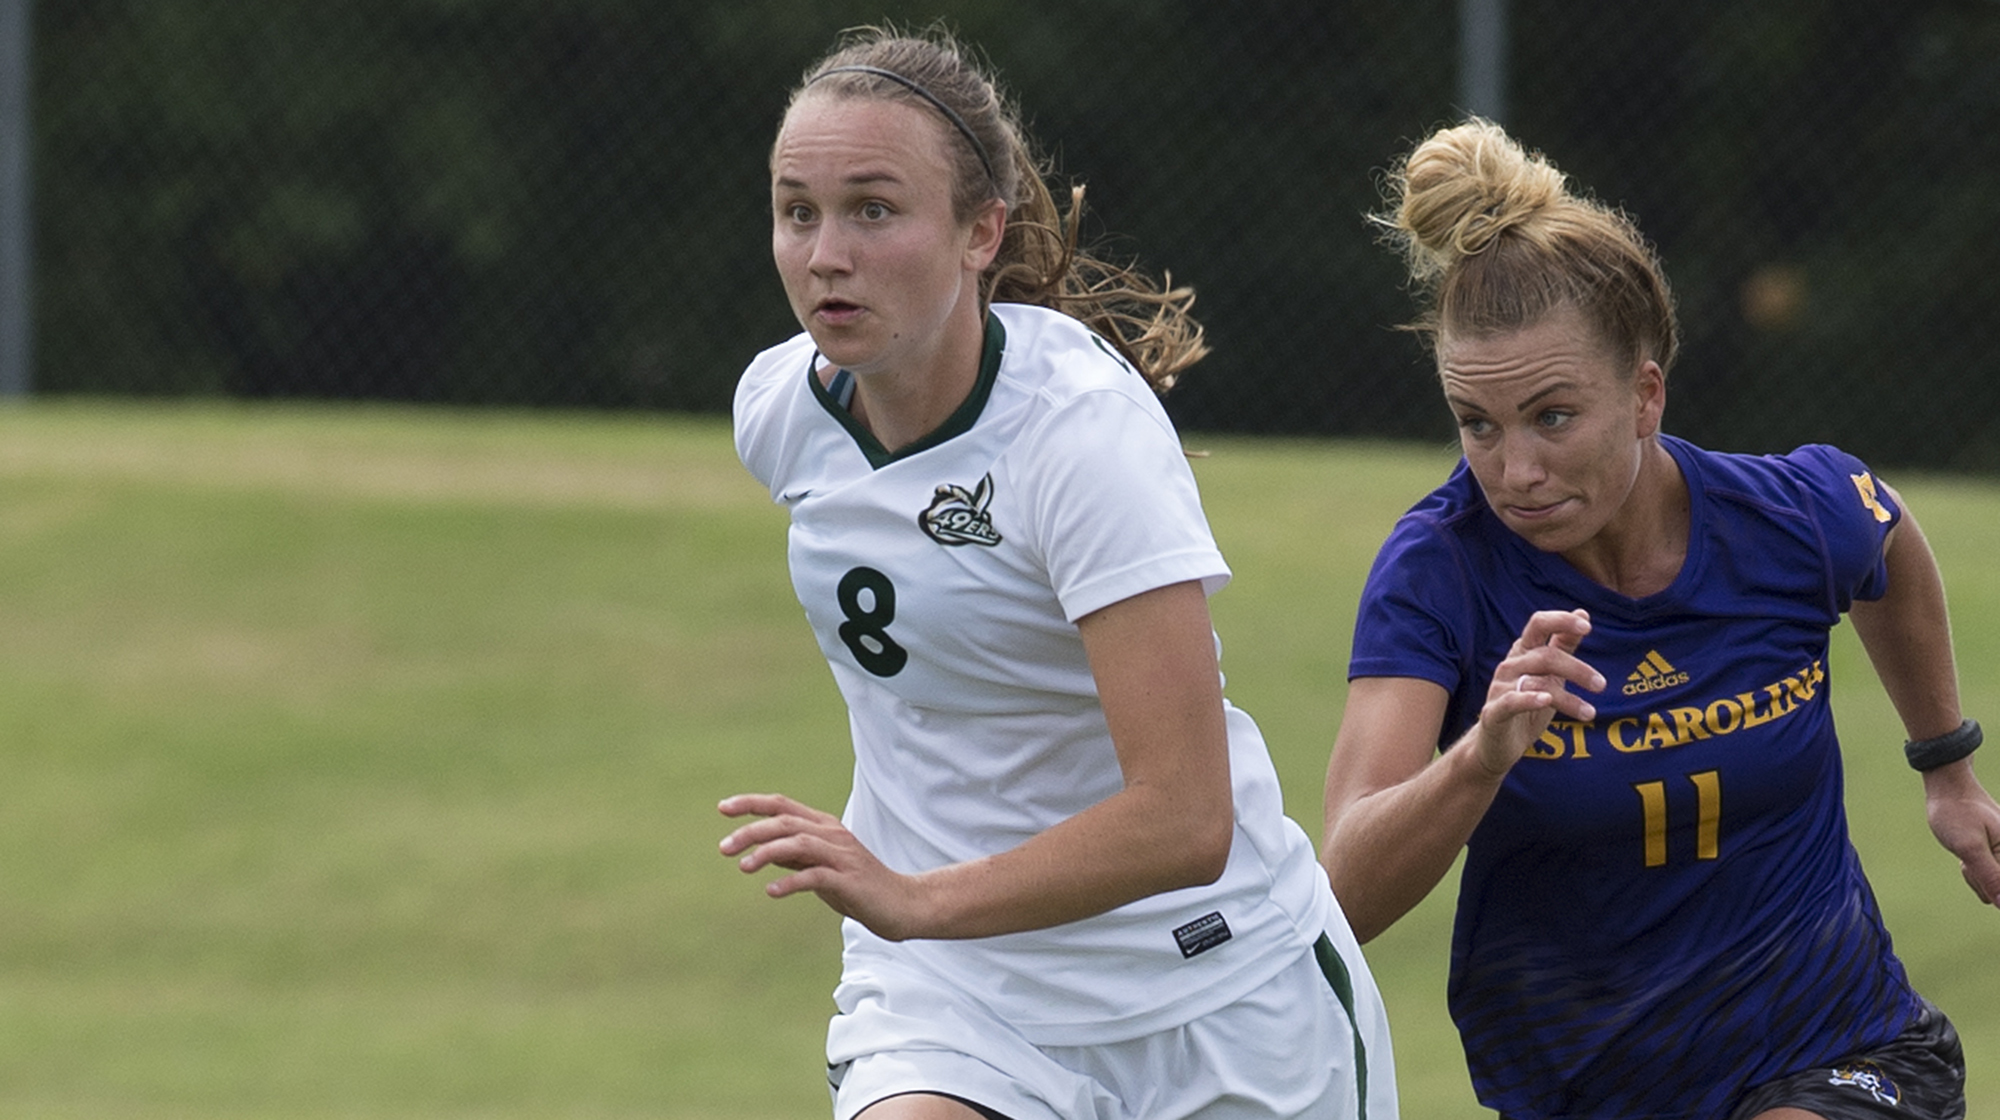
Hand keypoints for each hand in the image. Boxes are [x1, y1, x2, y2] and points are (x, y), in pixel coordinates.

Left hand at [718, 793, 927, 938]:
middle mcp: (832, 835)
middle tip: (723, 848)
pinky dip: (791, 881)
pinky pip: (816, 876)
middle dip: (751, 831)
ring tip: (743, 867)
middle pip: (785, 822)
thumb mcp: (821, 866)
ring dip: (767, 853)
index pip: (782, 806)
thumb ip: (795, 856)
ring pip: (799, 843)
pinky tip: (771, 890)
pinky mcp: (849, 880)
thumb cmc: (858, 885)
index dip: (752, 803)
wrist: (902, 904)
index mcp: (824, 827)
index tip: (722, 808)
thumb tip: (761, 850)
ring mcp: (842, 856)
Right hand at [1472, 609, 1604, 778]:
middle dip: (1577, 669)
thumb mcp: (1550, 673)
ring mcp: (1499, 688)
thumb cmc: (1527, 705)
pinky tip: (1546, 700)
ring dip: (1568, 698)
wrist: (1498, 743)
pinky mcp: (1493, 712)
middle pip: (1545, 656)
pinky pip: (1511, 701)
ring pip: (1536, 683)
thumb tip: (1582, 614)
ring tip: (1590, 713)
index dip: (1561, 621)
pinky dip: (1529, 699)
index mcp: (1523, 652)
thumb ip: (1564, 644)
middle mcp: (1509, 665)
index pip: (1538, 624)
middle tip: (1602, 685)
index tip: (1587, 627)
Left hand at [1921, 760, 1999, 907]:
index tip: (1977, 864)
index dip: (1993, 886)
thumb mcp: (1970, 847)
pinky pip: (1983, 875)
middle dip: (1979, 879)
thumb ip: (1989, 876)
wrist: (1949, 788)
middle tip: (1968, 857)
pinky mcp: (1994, 855)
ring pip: (1988, 886)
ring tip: (1966, 850)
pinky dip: (1971, 868)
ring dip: (1973, 874)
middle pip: (1997, 892)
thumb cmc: (1957, 813)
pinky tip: (1965, 852)